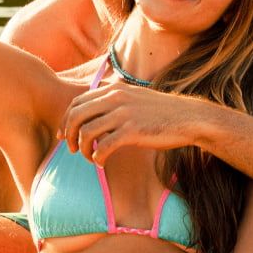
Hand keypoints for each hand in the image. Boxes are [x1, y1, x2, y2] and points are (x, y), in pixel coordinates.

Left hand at [58, 81, 206, 164]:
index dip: (66, 120)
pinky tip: (101, 163)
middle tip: (72, 149)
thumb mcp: (135, 98)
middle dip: (69, 135)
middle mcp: (115, 98)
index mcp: (114, 89)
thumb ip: (115, 101)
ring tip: (89, 158)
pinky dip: (98, 158)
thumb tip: (95, 114)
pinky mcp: (133, 131)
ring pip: (87, 132)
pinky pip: (104, 147)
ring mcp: (124, 114)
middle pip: (76, 116)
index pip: (77, 102)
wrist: (189, 118)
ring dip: (83, 149)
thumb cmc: (162, 112)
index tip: (64, 135)